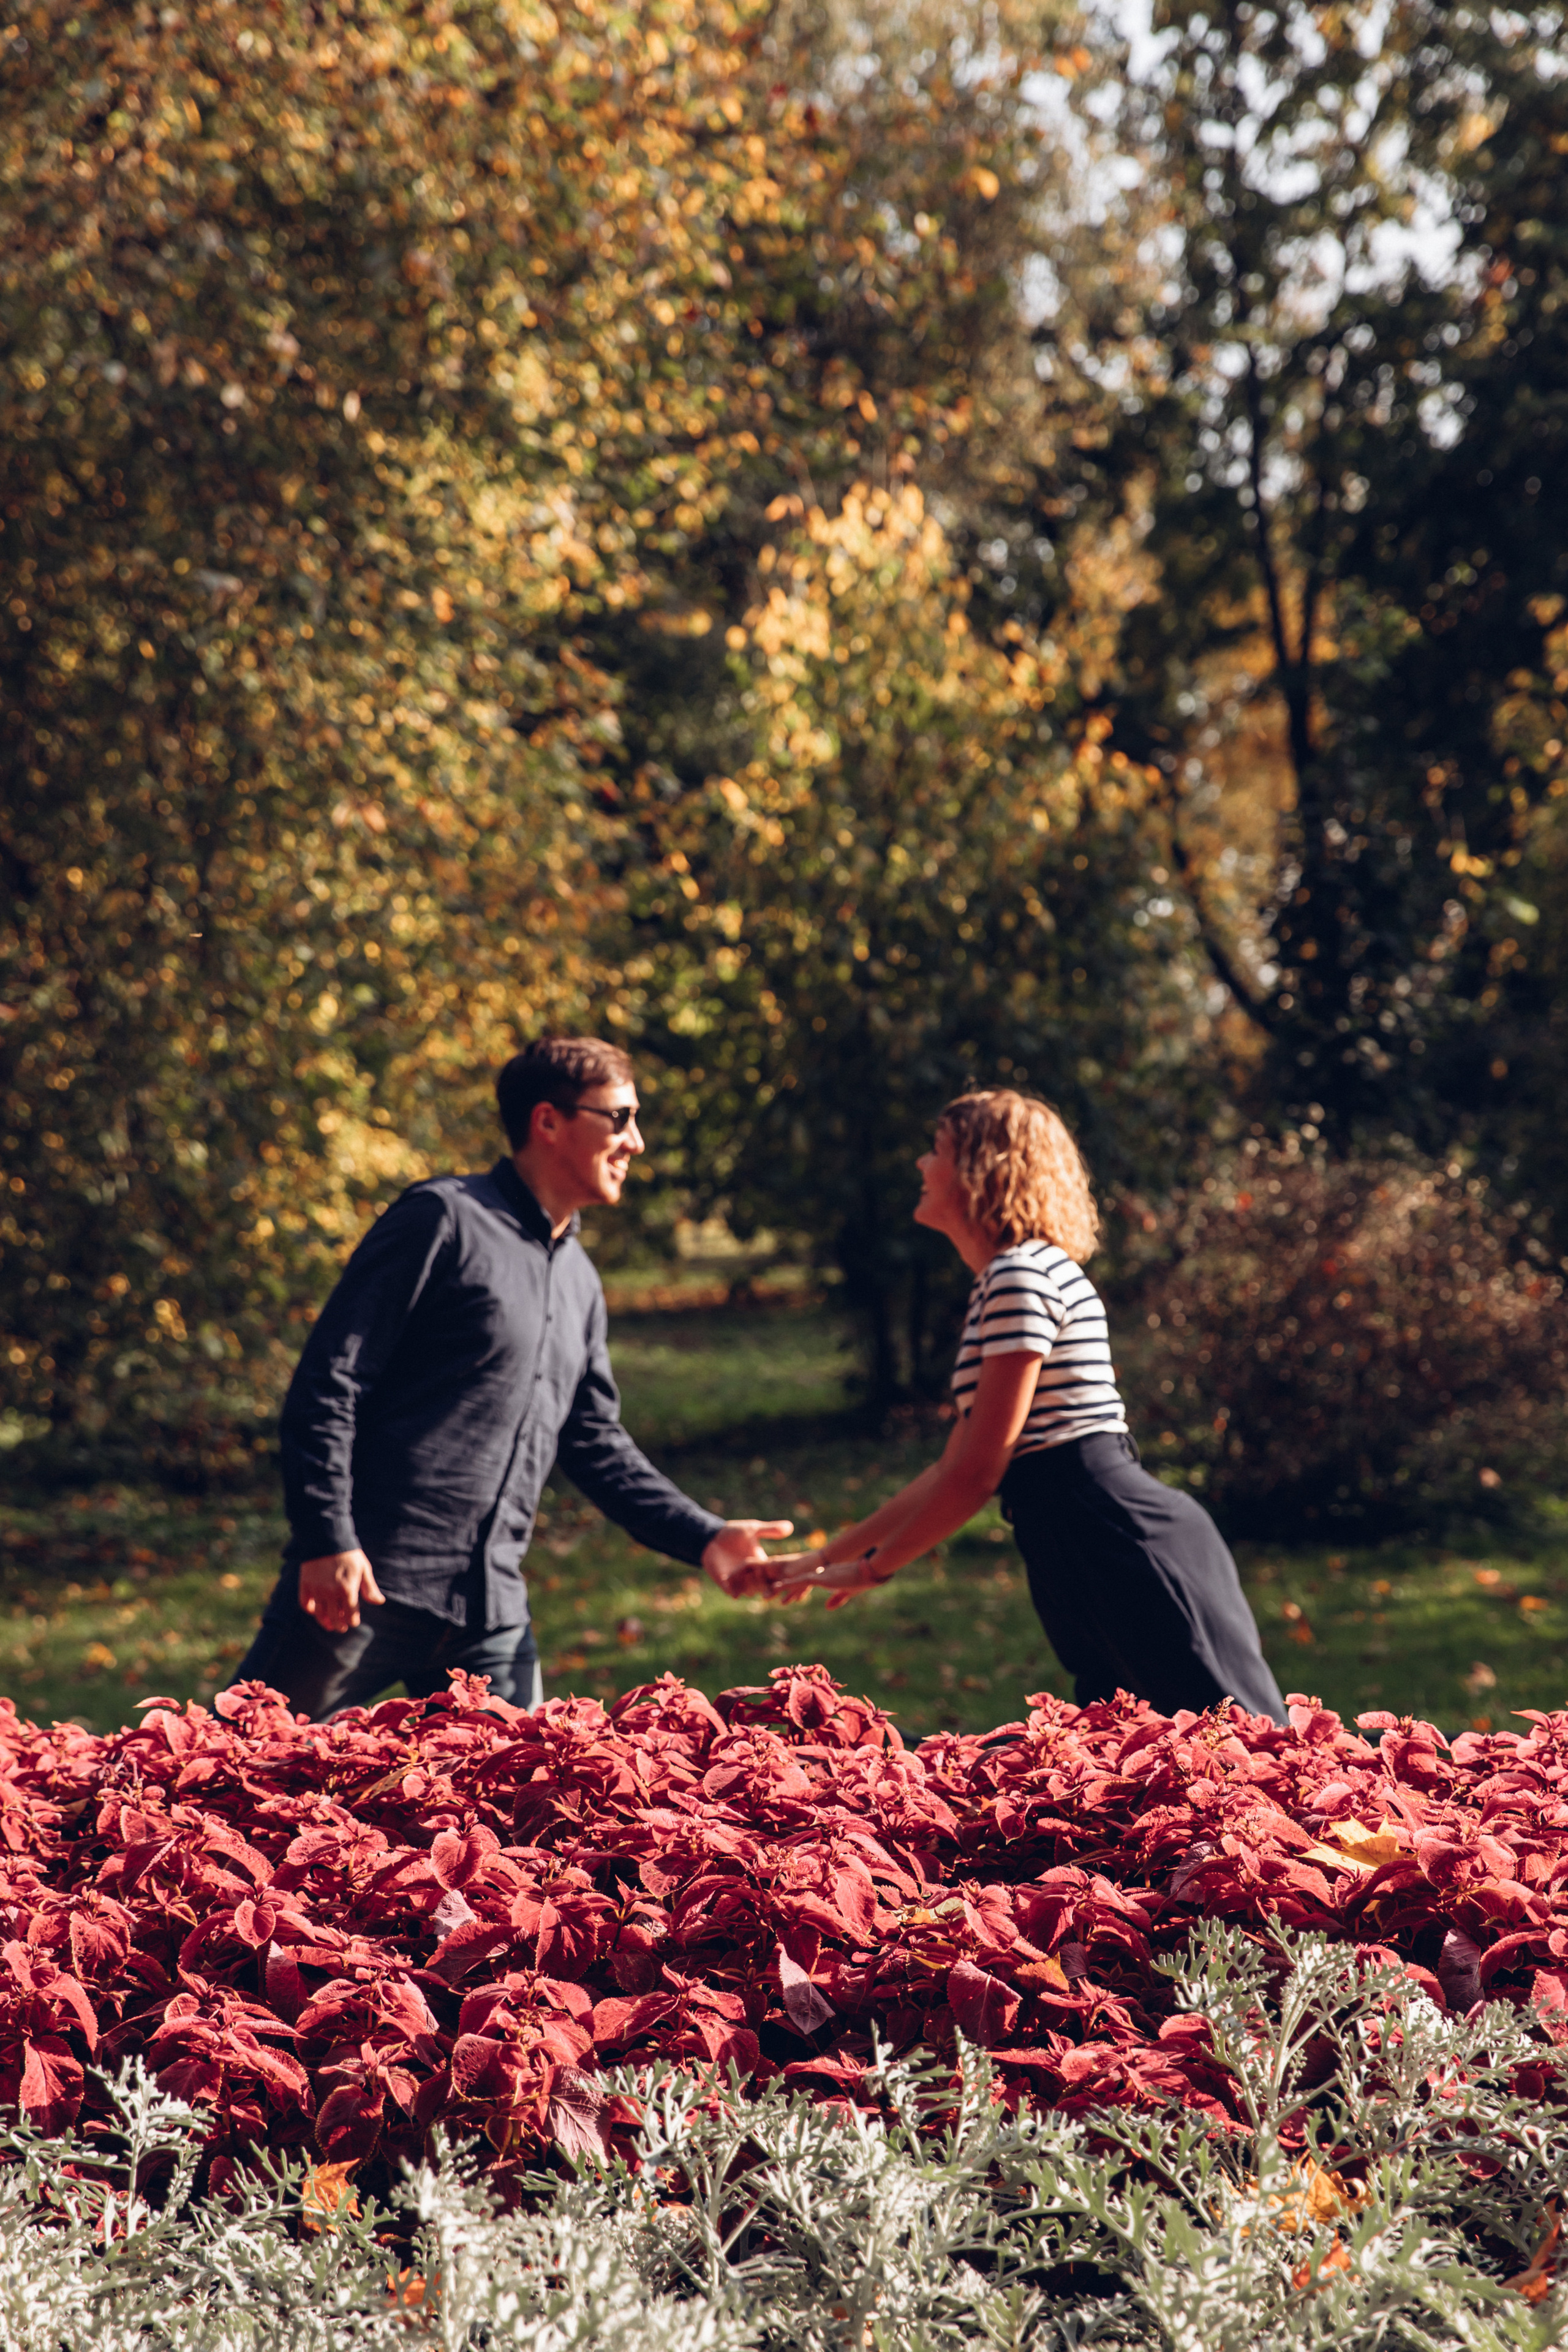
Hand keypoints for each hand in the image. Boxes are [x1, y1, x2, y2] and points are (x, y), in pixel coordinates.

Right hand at [298, 1548, 385, 1634]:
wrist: (327, 1538)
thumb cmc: (349, 1554)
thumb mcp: (364, 1569)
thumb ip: (370, 1588)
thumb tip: (379, 1602)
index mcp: (348, 1590)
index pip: (351, 1615)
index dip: (352, 1621)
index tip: (353, 1621)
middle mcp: (331, 1593)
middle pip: (335, 1619)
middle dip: (340, 1625)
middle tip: (341, 1627)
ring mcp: (317, 1590)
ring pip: (319, 1614)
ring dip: (325, 1622)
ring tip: (329, 1624)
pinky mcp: (305, 1585)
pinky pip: (305, 1604)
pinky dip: (310, 1610)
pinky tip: (315, 1610)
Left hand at [701, 1519, 794, 1599]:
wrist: (711, 1537)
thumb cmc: (732, 1532)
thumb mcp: (753, 1529)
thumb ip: (770, 1529)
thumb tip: (791, 1526)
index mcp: (761, 1562)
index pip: (772, 1573)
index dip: (776, 1576)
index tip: (778, 1576)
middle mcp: (752, 1573)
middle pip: (762, 1585)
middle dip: (763, 1585)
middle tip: (762, 1584)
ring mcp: (739, 1579)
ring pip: (748, 1591)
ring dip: (749, 1590)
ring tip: (749, 1589)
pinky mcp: (725, 1582)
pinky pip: (732, 1591)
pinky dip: (734, 1592)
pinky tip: (734, 1591)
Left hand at [766, 1549, 884, 1609]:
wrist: (869, 1570)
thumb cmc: (862, 1581)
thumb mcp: (848, 1592)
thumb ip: (837, 1598)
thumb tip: (827, 1607)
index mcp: (825, 1577)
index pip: (805, 1584)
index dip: (793, 1590)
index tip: (783, 1598)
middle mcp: (819, 1575)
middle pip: (795, 1582)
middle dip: (781, 1589)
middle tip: (766, 1595)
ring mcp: (818, 1575)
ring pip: (793, 1582)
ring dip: (779, 1589)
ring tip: (764, 1595)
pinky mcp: (820, 1578)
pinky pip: (799, 1582)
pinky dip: (787, 1585)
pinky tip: (776, 1588)